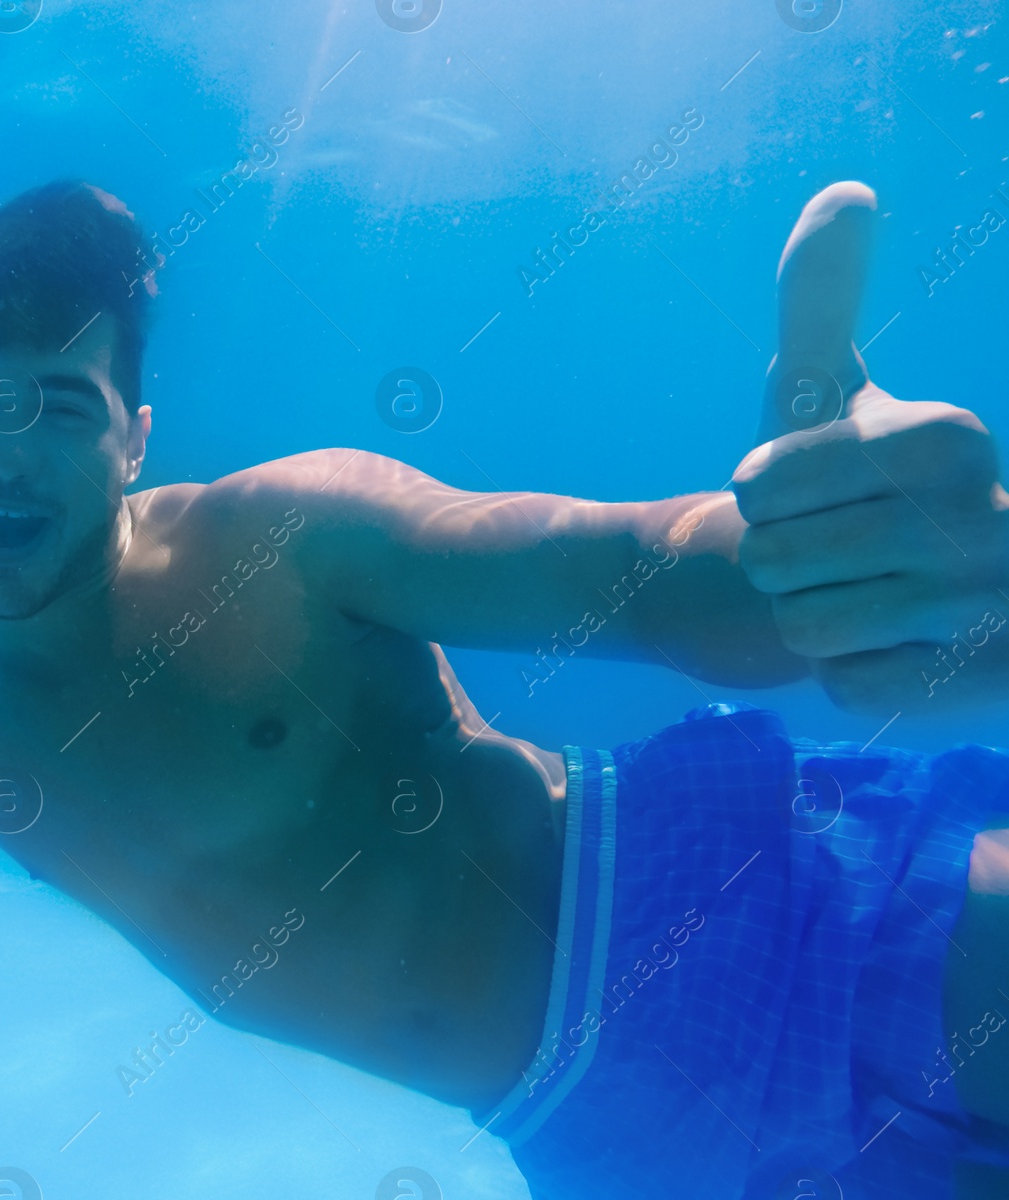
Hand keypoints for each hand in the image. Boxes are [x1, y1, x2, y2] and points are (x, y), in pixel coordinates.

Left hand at [733, 182, 1008, 712]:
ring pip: (805, 631)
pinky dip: (850, 675)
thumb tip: (844, 190)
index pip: (761, 489)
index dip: (764, 501)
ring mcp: (987, 609)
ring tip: (866, 597)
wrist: (954, 601)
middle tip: (839, 554)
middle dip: (785, 567)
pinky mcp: (980, 688)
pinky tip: (896, 648)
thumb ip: (821, 302)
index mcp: (942, 438)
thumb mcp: (840, 393)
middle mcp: (981, 518)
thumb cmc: (869, 486)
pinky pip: (844, 689)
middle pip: (774, 564)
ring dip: (814, 622)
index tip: (808, 496)